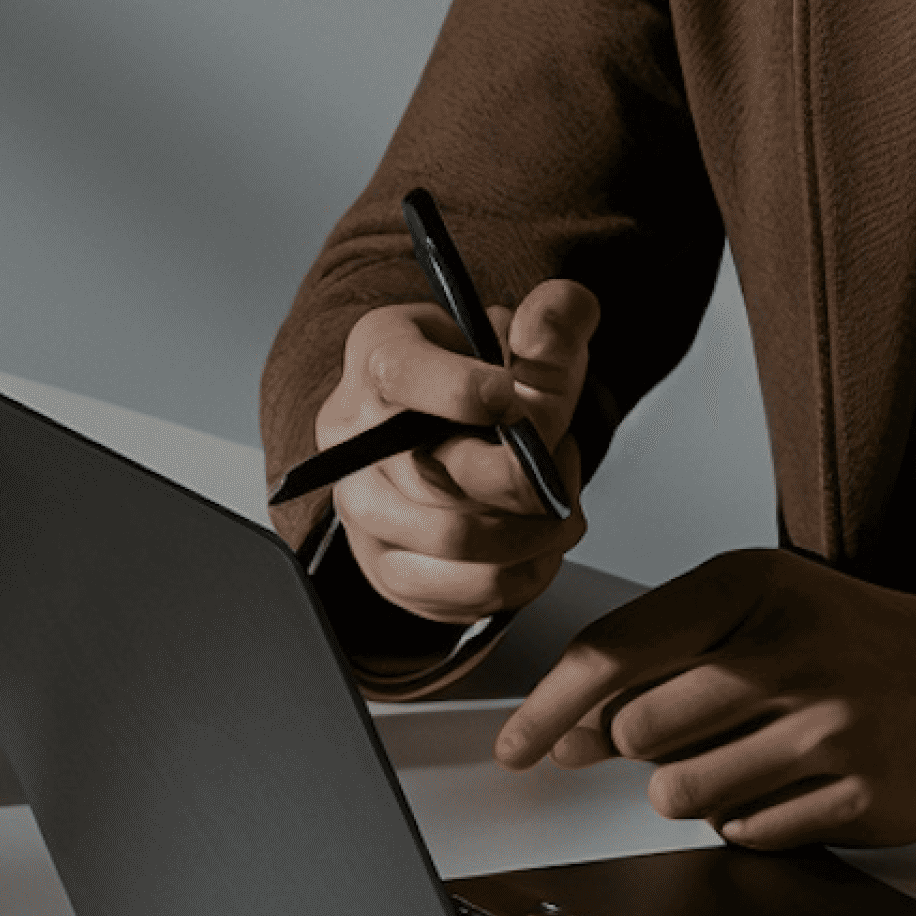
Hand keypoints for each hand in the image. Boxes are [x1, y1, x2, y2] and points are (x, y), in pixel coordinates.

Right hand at [296, 281, 597, 617]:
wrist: (466, 432)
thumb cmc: (493, 380)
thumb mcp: (531, 334)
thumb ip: (554, 321)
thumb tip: (546, 332)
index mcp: (379, 355)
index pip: (400, 375)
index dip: (464, 391)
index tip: (516, 400)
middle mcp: (351, 435)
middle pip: (436, 477)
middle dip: (527, 478)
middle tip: (563, 463)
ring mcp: (361, 508)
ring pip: (455, 542)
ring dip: (534, 532)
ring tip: (560, 504)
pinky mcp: (385, 569)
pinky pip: (463, 594)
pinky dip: (525, 575)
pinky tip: (541, 543)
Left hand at [492, 546, 915, 849]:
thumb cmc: (852, 638)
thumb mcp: (759, 607)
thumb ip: (660, 654)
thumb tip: (564, 732)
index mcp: (751, 588)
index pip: (611, 653)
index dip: (547, 709)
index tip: (516, 747)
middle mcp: (790, 651)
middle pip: (636, 734)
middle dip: (642, 747)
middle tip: (691, 730)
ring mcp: (831, 729)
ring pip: (681, 795)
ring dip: (692, 788)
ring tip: (746, 753)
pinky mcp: (861, 798)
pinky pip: (746, 834)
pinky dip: (751, 818)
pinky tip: (793, 779)